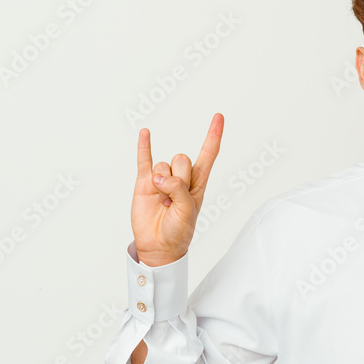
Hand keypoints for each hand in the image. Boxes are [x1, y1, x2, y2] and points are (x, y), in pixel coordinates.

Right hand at [131, 114, 223, 265]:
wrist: (158, 246)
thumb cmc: (179, 231)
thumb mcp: (188, 212)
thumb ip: (178, 190)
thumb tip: (159, 176)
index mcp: (198, 183)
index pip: (208, 154)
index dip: (213, 135)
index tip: (219, 117)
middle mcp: (181, 177)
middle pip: (182, 159)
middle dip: (179, 177)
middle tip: (173, 198)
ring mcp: (162, 178)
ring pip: (164, 164)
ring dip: (162, 182)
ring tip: (162, 201)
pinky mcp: (144, 182)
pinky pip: (144, 159)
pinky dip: (145, 146)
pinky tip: (146, 133)